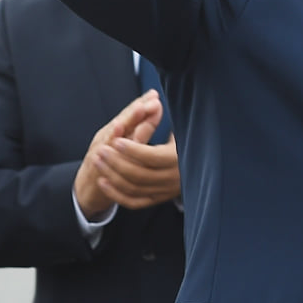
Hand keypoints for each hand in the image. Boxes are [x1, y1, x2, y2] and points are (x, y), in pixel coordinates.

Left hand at [74, 91, 179, 218]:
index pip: (152, 157)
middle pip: (139, 175)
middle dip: (116, 162)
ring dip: (112, 176)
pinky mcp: (158, 198)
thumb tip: (152, 101)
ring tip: (97, 160)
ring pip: (134, 189)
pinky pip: (134, 202)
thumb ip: (167, 118)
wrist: (204, 167)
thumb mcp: (184, 129)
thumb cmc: (190, 140)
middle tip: (101, 149)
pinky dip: (117, 194)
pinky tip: (103, 182)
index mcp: (180, 160)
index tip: (116, 139)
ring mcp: (165, 191)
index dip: (132, 149)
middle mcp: (173, 179)